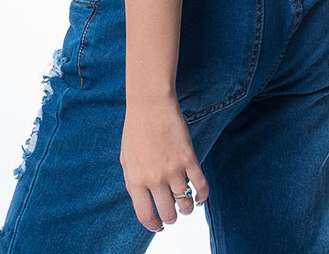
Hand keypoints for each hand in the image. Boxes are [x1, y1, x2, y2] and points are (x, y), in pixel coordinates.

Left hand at [120, 93, 209, 232]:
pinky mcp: (189, 157)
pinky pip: (201, 185)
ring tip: (186, 205)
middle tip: (173, 214)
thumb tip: (142, 201)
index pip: (146, 215)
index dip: (154, 225)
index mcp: (136, 180)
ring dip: (187, 208)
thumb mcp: (126, 159)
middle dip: (172, 218)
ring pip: (185, 202)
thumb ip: (133, 182)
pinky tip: (199, 197)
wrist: (150, 104)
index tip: (158, 226)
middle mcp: (155, 178)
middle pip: (168, 213)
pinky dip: (202, 196)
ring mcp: (173, 168)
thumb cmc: (136, 129)